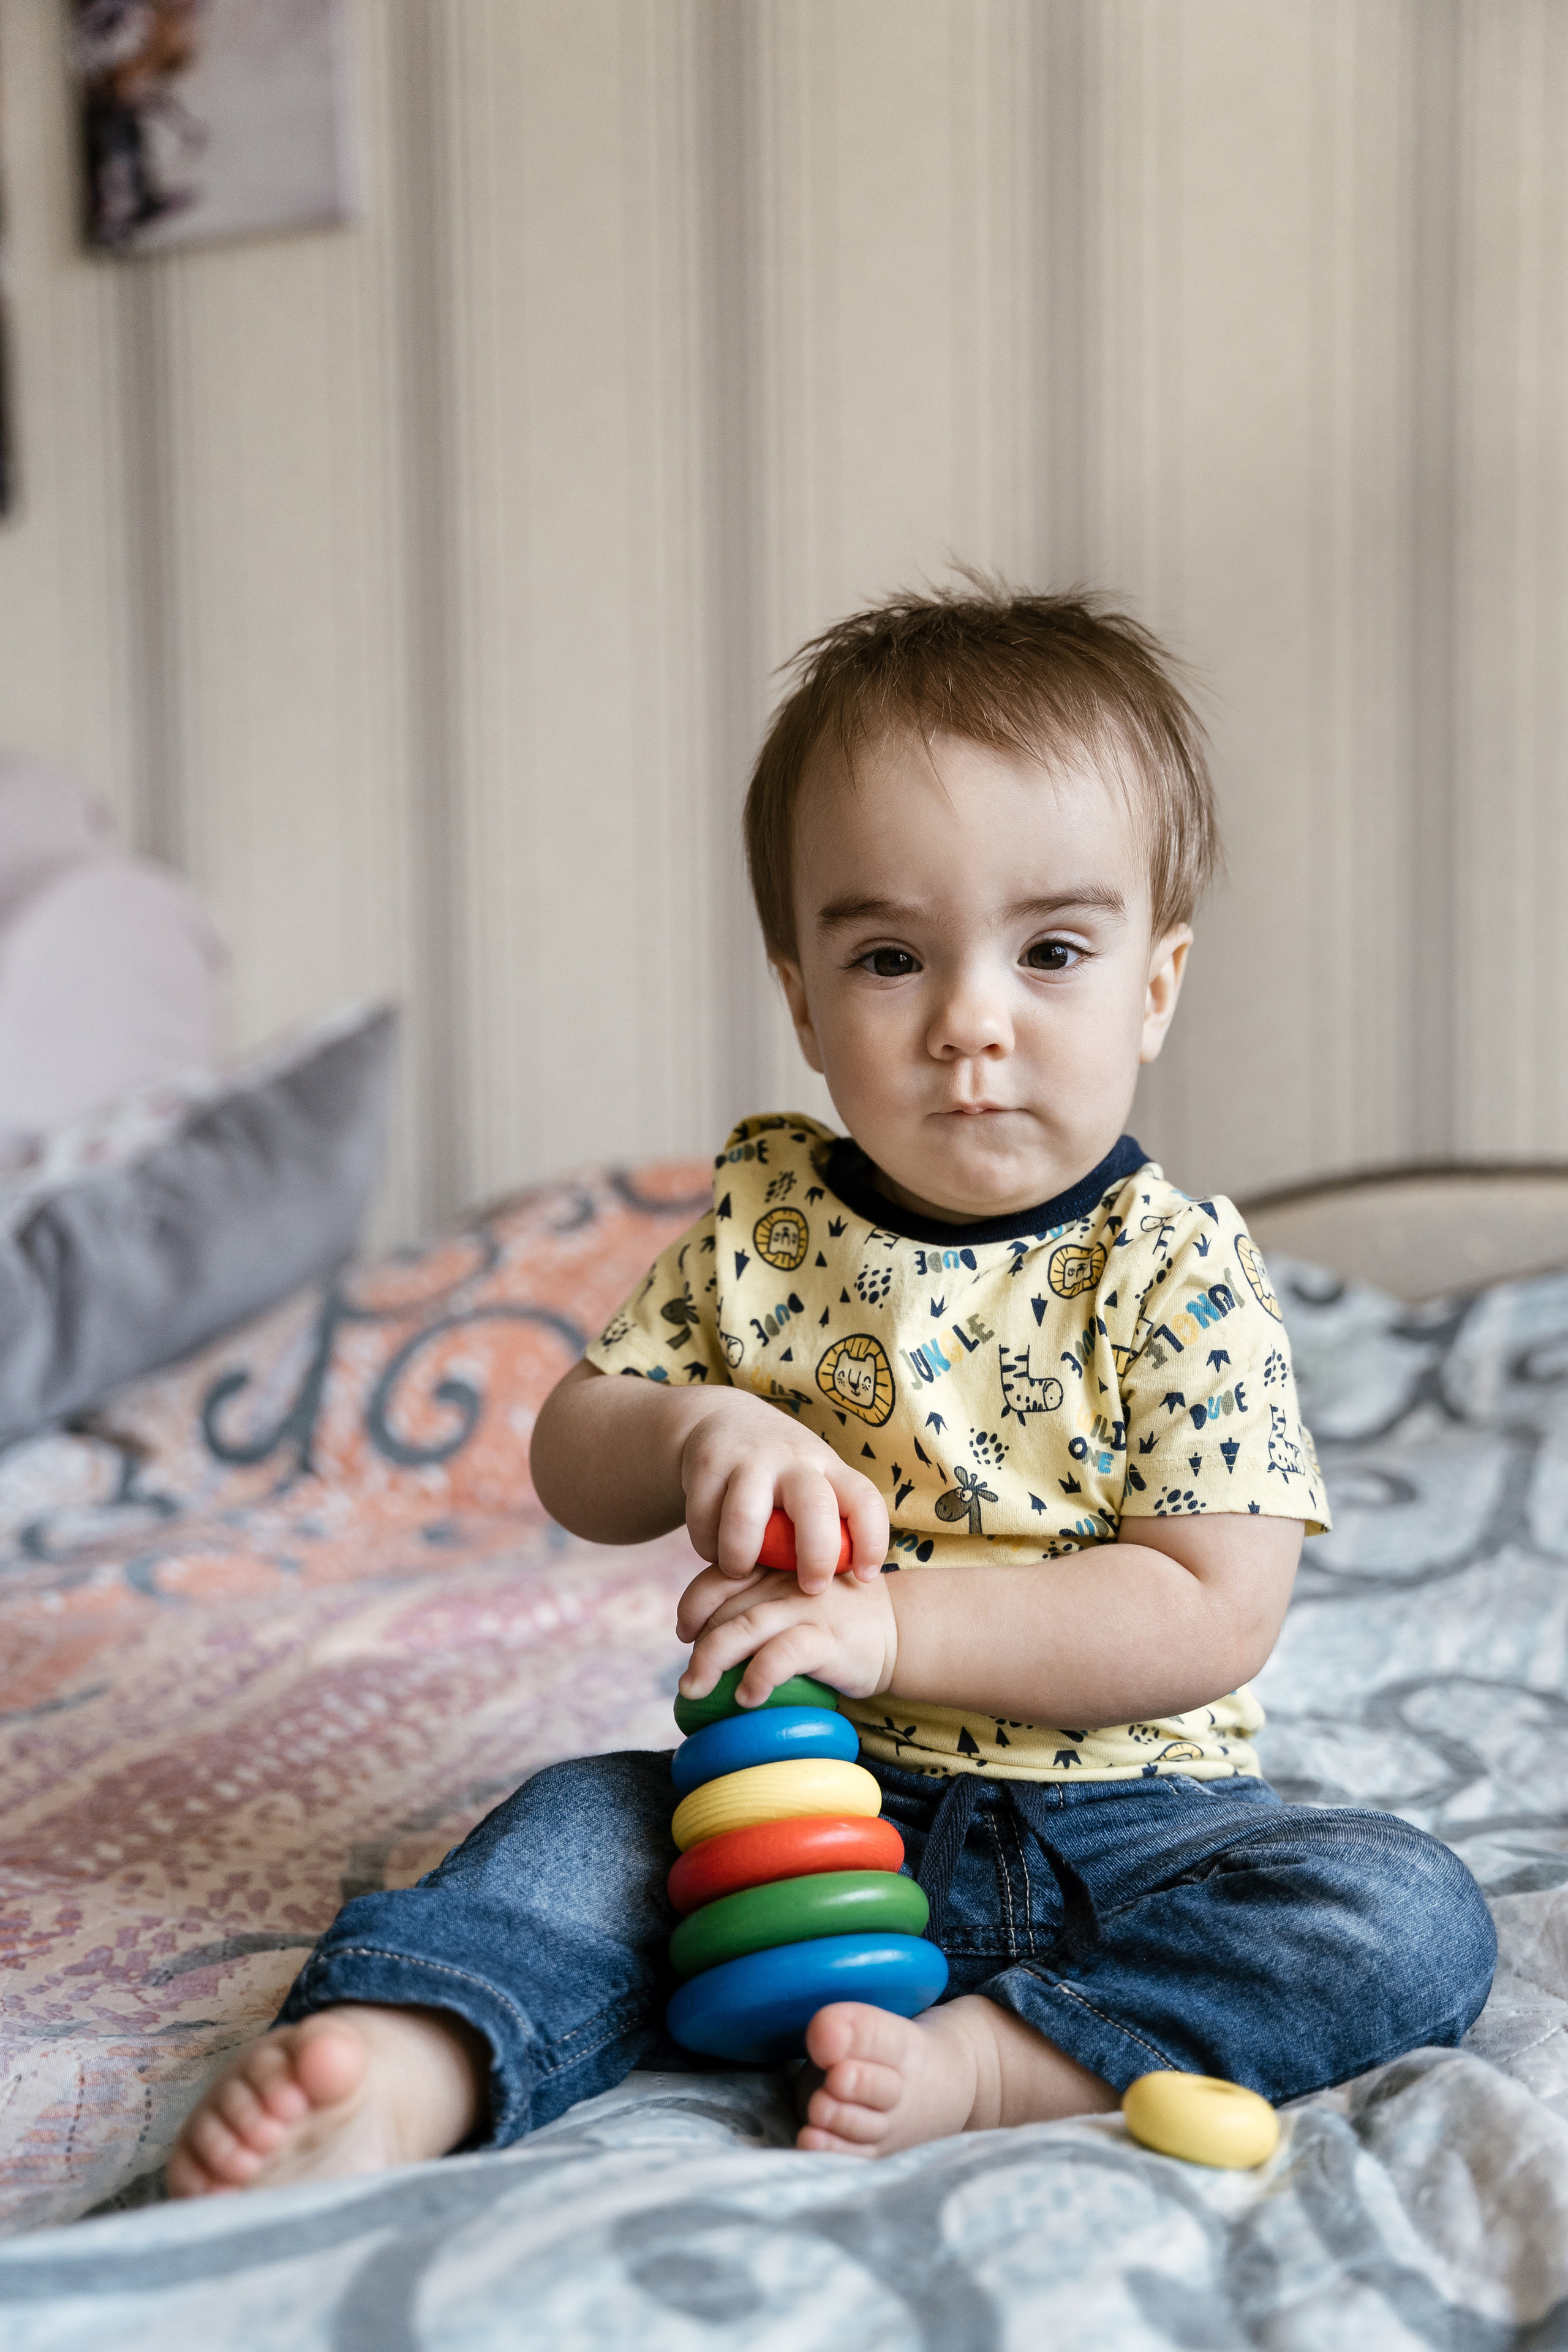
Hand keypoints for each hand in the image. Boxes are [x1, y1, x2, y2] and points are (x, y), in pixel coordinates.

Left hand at [676, 1561, 898, 1708]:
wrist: (902, 1629)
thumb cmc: (842, 1620)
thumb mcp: (800, 1595)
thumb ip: (764, 1602)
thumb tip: (707, 1641)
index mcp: (777, 1566)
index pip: (719, 1575)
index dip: (693, 1604)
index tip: (685, 1633)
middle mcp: (787, 1580)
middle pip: (724, 1607)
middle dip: (698, 1645)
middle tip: (688, 1681)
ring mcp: (806, 1607)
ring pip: (743, 1629)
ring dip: (711, 1662)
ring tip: (696, 1691)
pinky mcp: (826, 1639)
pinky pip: (780, 1657)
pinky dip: (756, 1678)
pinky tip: (747, 1699)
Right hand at [679, 1390, 887, 1595]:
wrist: (721, 1418)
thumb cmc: (777, 1473)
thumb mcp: (811, 1483)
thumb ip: (824, 1524)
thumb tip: (843, 1588)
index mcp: (828, 1468)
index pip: (865, 1500)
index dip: (872, 1541)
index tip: (866, 1577)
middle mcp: (794, 1459)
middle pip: (815, 1508)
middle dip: (815, 1557)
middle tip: (810, 1588)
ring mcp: (750, 1459)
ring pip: (745, 1520)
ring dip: (739, 1559)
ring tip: (738, 1570)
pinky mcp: (709, 1462)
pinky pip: (704, 1520)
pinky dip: (706, 1546)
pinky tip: (713, 1548)